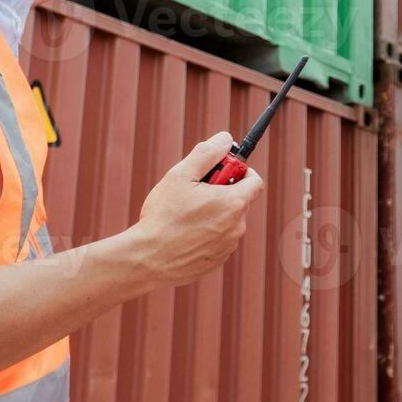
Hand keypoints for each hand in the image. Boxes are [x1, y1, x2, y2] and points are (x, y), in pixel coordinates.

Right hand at [128, 132, 263, 288]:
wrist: (147, 260)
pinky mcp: (217, 261)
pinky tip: (182, 234)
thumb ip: (207, 153)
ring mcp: (228, 247)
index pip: (255, 180)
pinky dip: (206, 234)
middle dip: (221, 191)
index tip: (220, 171)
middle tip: (194, 192)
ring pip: (227, 221)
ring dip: (213, 214)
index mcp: (234, 203)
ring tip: (184, 215)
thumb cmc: (163, 216)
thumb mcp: (181, 175)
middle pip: (239, 200)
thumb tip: (225, 139)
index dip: (240, 171)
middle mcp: (237, 226)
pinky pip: (217, 241)